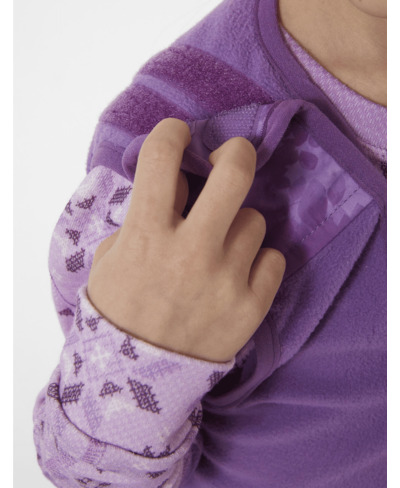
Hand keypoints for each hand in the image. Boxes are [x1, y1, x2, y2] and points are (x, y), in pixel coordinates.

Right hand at [87, 118, 285, 362]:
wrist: (138, 380)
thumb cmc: (119, 312)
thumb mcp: (112, 259)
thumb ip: (141, 219)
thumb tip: (177, 188)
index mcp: (147, 235)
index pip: (162, 158)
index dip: (171, 134)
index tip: (178, 135)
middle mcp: (191, 251)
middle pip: (234, 174)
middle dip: (236, 153)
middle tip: (231, 158)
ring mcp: (226, 279)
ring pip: (255, 220)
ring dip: (238, 226)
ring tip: (221, 248)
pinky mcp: (252, 306)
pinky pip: (273, 258)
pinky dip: (259, 260)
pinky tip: (240, 273)